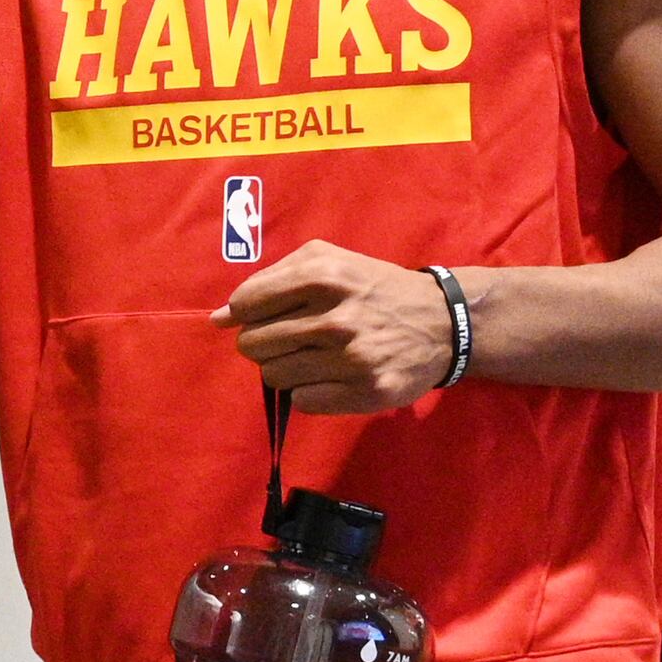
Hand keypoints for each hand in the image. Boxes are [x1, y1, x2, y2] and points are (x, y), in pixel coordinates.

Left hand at [215, 243, 457, 411]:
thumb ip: (270, 281)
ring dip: (286, 367)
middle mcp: (336, 317)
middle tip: (293, 337)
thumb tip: (218, 318)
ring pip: (273, 376)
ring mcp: (351, 358)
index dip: (246, 313)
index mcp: (323, 276)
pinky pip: (302, 400)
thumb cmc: (373, 288)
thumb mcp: (328, 262)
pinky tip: (332, 375)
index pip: (246, 304)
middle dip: (265, 342)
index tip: (263, 316)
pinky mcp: (365, 392)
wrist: (442, 322)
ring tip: (314, 355)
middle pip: (253, 344)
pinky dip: (309, 390)